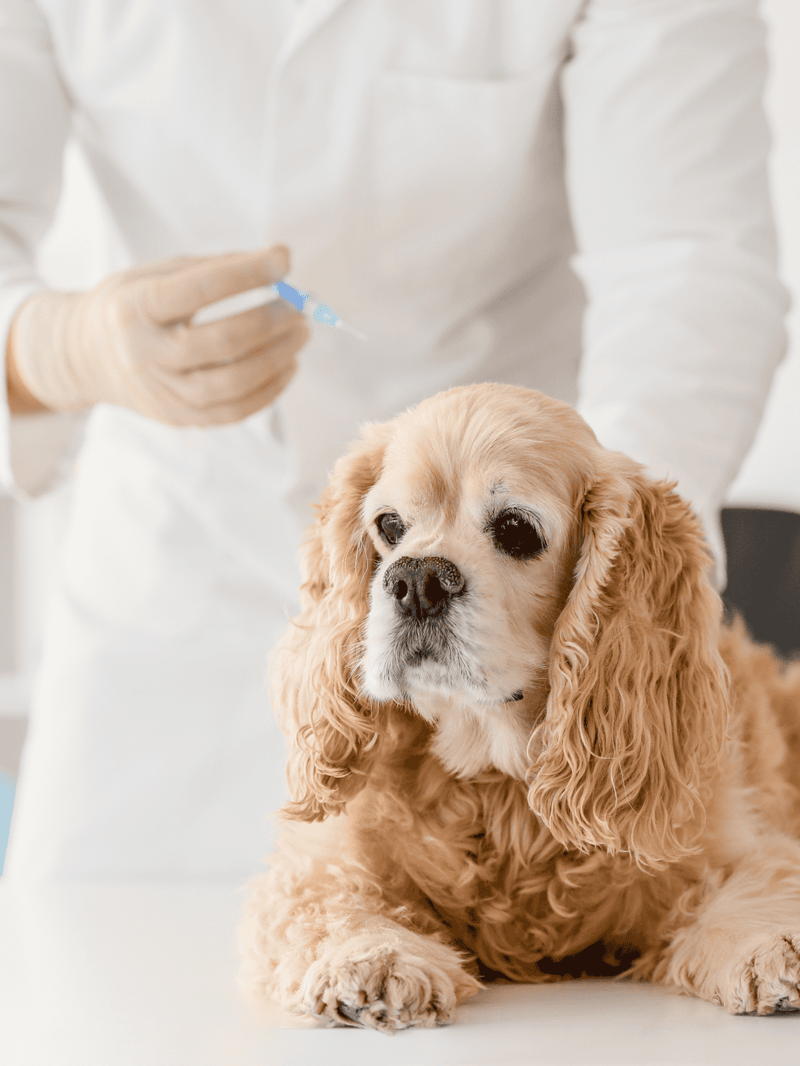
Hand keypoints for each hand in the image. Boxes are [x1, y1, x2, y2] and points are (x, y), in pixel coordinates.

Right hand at [7, 246, 308, 425]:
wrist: (88, 357)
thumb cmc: (133, 307)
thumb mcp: (156, 274)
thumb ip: (213, 269)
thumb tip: (278, 262)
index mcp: (134, 308)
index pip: (199, 288)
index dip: (247, 273)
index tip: (284, 259)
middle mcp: (145, 354)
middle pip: (222, 342)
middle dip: (271, 321)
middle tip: (299, 306)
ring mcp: (161, 393)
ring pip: (233, 383)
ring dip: (278, 357)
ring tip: (300, 334)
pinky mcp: (178, 418)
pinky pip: (234, 412)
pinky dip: (270, 390)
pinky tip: (289, 365)